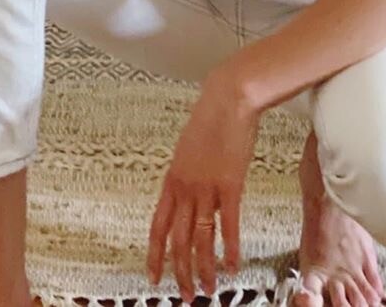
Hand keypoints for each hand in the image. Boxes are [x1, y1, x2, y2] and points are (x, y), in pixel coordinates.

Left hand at [147, 70, 258, 301]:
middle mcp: (186, 188)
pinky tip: (232, 265)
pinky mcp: (230, 185)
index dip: (155, 254)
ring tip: (207, 289)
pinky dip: (230, 249)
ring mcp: (207, 188)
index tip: (153, 276)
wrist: (228, 99)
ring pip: (201, 239)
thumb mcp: (189, 149)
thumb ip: (187, 174)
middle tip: (184, 294)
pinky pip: (228, 225)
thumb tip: (188, 191)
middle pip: (178, 239)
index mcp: (173, 179)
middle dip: (180, 271)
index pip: (158, 226)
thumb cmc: (211, 118)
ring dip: (204, 268)